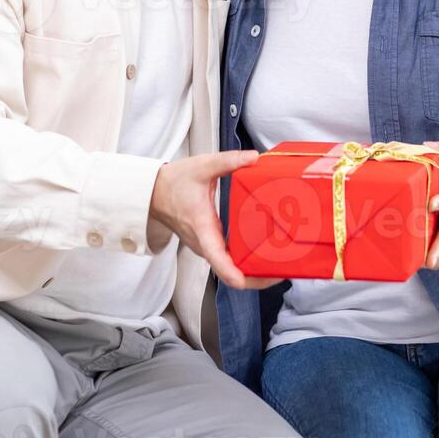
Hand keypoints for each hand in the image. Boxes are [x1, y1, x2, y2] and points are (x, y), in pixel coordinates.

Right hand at [147, 150, 281, 289]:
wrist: (154, 192)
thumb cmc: (174, 182)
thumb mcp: (202, 166)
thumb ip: (229, 161)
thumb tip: (254, 157)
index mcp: (202, 228)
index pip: (216, 258)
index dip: (232, 273)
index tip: (247, 280)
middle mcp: (204, 244)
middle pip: (230, 272)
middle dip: (256, 277)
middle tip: (284, 271)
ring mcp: (206, 247)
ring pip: (230, 269)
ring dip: (253, 272)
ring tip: (281, 265)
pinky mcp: (209, 244)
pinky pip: (228, 261)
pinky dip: (246, 262)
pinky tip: (265, 253)